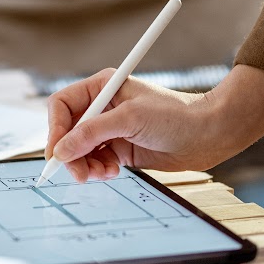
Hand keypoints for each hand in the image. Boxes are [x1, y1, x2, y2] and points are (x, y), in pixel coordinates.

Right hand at [45, 65, 263, 182]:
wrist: (207, 134)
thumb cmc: (175, 116)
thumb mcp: (130, 119)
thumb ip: (92, 133)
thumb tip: (62, 150)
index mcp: (101, 88)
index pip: (62, 106)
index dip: (56, 129)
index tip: (58, 153)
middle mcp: (102, 107)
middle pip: (68, 132)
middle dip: (71, 154)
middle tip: (79, 174)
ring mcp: (110, 129)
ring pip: (80, 151)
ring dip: (86, 165)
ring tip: (105, 173)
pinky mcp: (120, 149)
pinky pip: (95, 162)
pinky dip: (98, 170)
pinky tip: (114, 172)